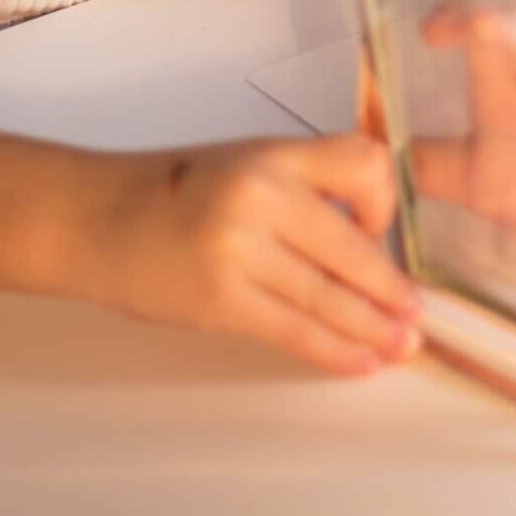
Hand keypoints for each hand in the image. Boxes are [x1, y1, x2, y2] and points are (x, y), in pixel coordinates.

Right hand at [87, 133, 420, 374]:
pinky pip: (290, 329)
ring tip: (402, 346)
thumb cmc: (173, 190)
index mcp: (273, 154)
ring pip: (325, 296)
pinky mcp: (220, 299)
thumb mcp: (243, 162)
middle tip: (418, 315)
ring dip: (370, 327)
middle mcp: (262, 196)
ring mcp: (240, 250)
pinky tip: (358, 361)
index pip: (360, 163)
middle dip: (389, 288)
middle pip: (349, 246)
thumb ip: (299, 190)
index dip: (382, 199)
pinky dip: (331, 349)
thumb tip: (363, 241)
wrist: (97, 218)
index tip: (382, 228)